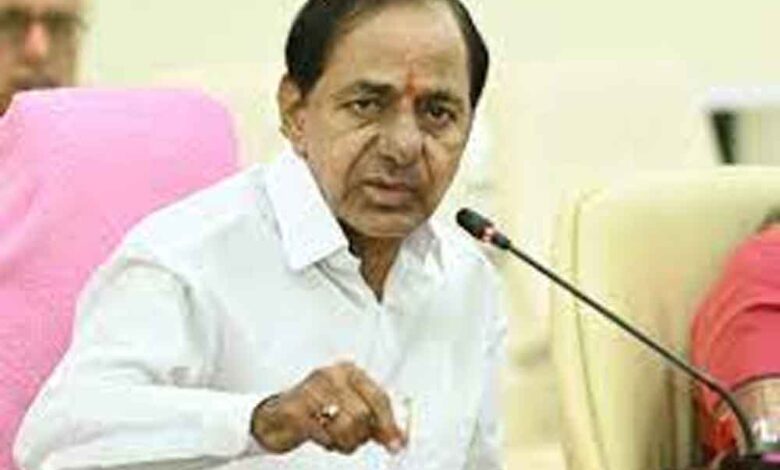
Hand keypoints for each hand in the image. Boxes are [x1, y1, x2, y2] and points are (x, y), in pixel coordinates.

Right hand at [250, 361, 406, 454]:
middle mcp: (331, 376)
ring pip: (346, 427)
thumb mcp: (348, 407)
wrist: (276, 415)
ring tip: (337, 439)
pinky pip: (324, 435)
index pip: (379, 397)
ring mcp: (311, 391)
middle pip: (363, 415)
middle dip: (361, 435)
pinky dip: (328, 444)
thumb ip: (374, 419)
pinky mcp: (296, 410)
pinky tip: (322, 438)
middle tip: (352, 439)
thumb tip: (398, 437)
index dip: (389, 424)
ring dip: (346, 442)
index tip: (396, 443)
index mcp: (348, 372)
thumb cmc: (315, 409)